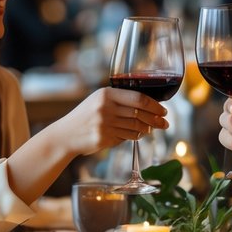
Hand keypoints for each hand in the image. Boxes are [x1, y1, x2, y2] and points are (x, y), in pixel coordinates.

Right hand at [54, 87, 168, 157]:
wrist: (66, 134)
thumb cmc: (85, 116)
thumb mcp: (99, 100)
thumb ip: (120, 100)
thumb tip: (149, 106)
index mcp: (106, 94)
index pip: (138, 98)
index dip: (155, 105)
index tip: (163, 110)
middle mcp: (106, 108)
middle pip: (140, 114)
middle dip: (156, 120)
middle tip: (164, 123)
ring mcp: (105, 124)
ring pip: (136, 127)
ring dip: (147, 129)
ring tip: (151, 129)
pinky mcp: (104, 138)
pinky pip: (127, 137)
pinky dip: (135, 136)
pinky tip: (138, 134)